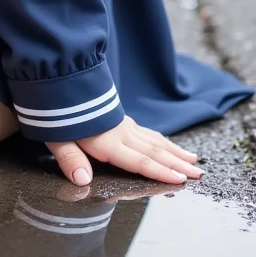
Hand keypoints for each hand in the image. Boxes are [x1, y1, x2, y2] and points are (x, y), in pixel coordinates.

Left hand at [45, 113, 202, 186]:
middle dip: (178, 164)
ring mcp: (122, 124)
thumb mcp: (55, 136)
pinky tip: (168, 143)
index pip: (139, 161)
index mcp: (107, 141)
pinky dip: (161, 140)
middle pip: (154, 151)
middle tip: (200, 174)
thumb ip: (69, 158)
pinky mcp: (119, 118)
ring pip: (154, 140)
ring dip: (175, 152)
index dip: (160, 172)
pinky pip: (146, 131)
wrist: (57, 75)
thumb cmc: (55, 111)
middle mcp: (120, 133)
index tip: (182, 180)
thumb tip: (82, 180)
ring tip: (194, 160)